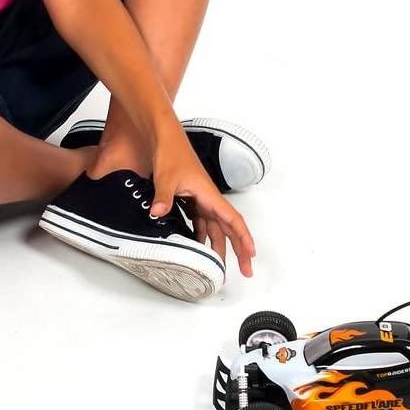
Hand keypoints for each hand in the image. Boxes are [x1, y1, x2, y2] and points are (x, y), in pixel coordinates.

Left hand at [148, 132, 255, 276]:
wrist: (165, 139)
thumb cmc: (171, 153)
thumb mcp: (166, 178)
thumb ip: (164, 197)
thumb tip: (157, 213)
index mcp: (209, 195)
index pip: (232, 220)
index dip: (243, 238)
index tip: (251, 255)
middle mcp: (208, 199)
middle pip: (228, 228)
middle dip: (238, 249)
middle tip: (246, 270)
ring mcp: (200, 199)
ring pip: (214, 227)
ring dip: (218, 245)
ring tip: (218, 266)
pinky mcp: (190, 198)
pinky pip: (200, 221)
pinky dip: (201, 235)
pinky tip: (197, 246)